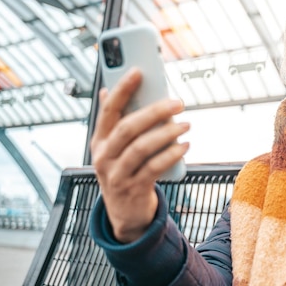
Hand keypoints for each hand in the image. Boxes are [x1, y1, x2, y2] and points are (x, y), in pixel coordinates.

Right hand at [90, 68, 189, 242]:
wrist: (125, 214)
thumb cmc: (124, 171)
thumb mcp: (114, 149)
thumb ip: (115, 122)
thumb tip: (109, 89)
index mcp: (99, 141)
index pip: (108, 110)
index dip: (122, 90)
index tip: (138, 71)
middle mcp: (103, 157)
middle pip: (128, 128)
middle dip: (154, 112)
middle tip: (177, 103)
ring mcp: (117, 175)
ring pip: (141, 148)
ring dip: (166, 134)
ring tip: (186, 125)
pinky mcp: (134, 189)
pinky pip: (153, 168)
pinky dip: (170, 155)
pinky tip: (184, 146)